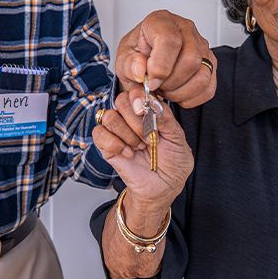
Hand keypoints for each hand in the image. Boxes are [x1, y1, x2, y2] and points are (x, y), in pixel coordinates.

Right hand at [91, 91, 193, 226]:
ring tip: (139, 147)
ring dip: (127, 134)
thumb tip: (152, 102)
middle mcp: (131, 118)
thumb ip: (166, 118)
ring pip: (109, 117)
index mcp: (148, 111)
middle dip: (136, 120)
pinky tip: (128, 154)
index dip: (139, 97)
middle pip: (121, 100)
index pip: (136, 90)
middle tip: (148, 137)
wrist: (164, 188)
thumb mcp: (178, 138)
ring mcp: (117, 132)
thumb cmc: (173, 163)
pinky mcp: (106, 147)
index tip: (146, 110)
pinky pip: (99, 134)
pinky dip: (115, 144)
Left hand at [115, 10, 215, 107]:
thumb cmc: (138, 54)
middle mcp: (185, 30)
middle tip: (157, 86)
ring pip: (202, 75)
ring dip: (180, 92)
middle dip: (171, 82)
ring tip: (165, 89)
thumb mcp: (123, 59)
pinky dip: (191, 98)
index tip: (151, 81)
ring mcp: (201, 46)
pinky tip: (177, 92)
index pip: (170, 41)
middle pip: (190, 59)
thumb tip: (141, 74)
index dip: (160, 67)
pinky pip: (208, 88)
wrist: (146, 60)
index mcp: (162, 22)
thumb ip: (129, 66)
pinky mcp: (210, 64)